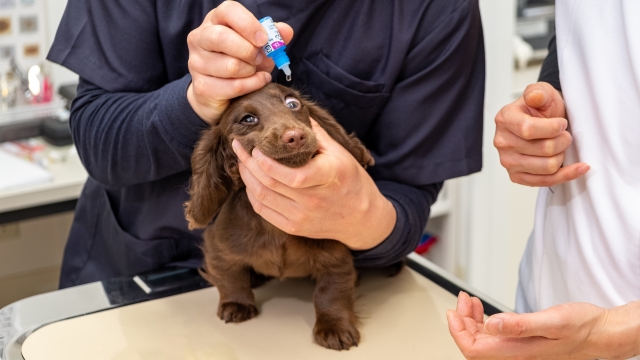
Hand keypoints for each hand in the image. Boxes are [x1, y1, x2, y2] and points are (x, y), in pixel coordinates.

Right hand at [186, 2, 293, 124]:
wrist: (218, 94)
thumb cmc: (239, 62)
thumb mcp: (257, 47)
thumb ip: (272, 37)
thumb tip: (286, 32)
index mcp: (215, 21)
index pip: (228, 11)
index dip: (248, 24)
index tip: (263, 39)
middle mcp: (200, 38)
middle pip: (222, 37)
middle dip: (248, 50)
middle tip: (259, 58)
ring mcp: (197, 62)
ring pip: (230, 65)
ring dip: (251, 71)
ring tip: (255, 71)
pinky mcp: (201, 86)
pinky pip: (233, 86)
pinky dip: (251, 85)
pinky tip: (257, 82)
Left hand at [232, 119, 396, 249]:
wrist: (362, 218)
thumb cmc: (351, 181)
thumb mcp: (340, 153)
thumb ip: (316, 134)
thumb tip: (295, 110)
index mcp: (327, 178)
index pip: (290, 176)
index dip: (266, 163)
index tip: (256, 147)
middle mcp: (313, 201)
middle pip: (269, 184)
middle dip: (248, 163)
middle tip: (239, 146)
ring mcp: (301, 217)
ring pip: (262, 198)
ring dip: (247, 177)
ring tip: (242, 161)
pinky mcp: (294, 228)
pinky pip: (264, 212)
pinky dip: (252, 195)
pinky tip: (250, 181)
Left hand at [447, 292, 639, 359]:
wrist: (600, 333)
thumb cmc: (582, 328)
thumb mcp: (552, 321)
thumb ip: (520, 324)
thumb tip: (492, 324)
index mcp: (517, 352)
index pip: (473, 351)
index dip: (458, 332)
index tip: (453, 313)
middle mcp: (515, 354)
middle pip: (474, 344)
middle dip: (462, 321)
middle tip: (463, 300)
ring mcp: (517, 349)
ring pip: (483, 339)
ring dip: (471, 320)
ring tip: (469, 301)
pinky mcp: (522, 342)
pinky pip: (494, 335)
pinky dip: (483, 320)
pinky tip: (483, 309)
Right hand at [494, 82, 589, 186]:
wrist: (540, 123)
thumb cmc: (541, 109)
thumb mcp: (542, 93)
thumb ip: (538, 92)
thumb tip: (534, 97)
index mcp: (505, 119)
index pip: (528, 129)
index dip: (553, 128)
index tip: (562, 123)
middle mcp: (502, 142)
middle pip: (543, 150)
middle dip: (563, 141)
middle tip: (565, 135)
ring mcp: (508, 161)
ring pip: (548, 167)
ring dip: (563, 156)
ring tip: (561, 146)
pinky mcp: (517, 176)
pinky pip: (546, 181)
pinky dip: (567, 175)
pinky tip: (579, 167)